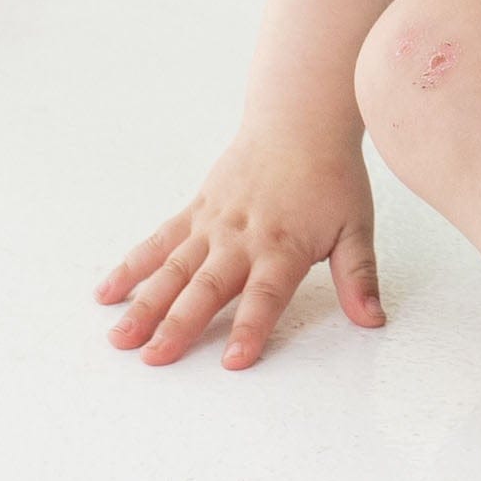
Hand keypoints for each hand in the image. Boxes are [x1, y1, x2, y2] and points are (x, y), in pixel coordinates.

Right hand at [97, 126, 385, 367]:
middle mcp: (243, 238)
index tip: (234, 360)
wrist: (299, 121)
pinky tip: (107, 293)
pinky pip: (159, 242)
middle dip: (180, 324)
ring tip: (120, 338)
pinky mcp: (196, 212)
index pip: (266, 294)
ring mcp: (213, 224)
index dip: (252, 327)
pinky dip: (132, 267)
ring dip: (145, 304)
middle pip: (208, 287)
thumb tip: (373, 319)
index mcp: (284, 246)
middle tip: (155, 358)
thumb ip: (360, 276)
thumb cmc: (330, 176)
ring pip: (173, 269)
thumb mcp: (356, 225)